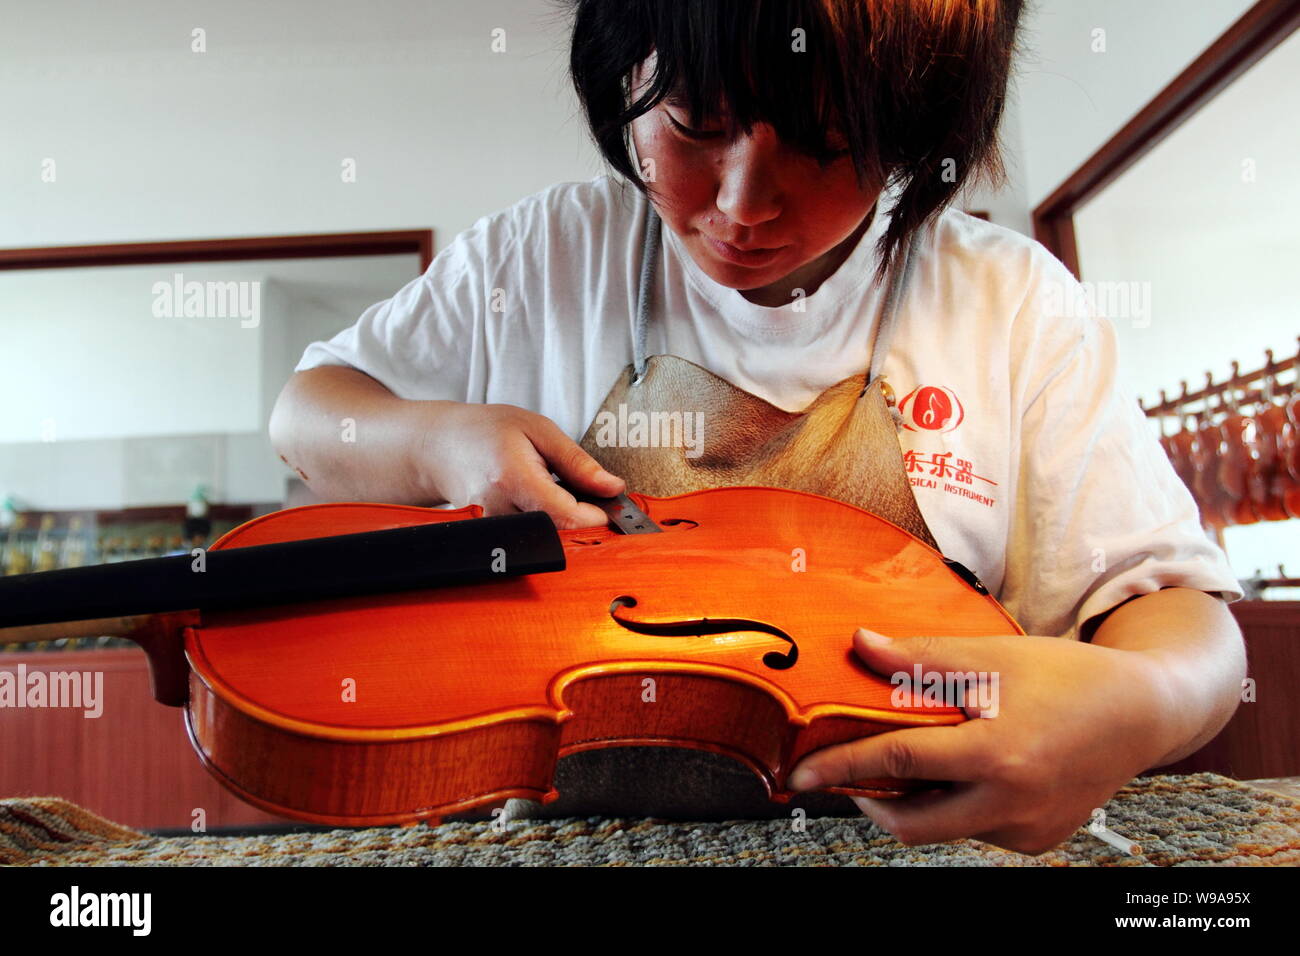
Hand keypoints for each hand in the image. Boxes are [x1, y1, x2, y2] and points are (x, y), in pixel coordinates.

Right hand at [420, 402, 624, 528]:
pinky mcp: (491, 538)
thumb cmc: (486, 431)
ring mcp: (491, 528)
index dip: (596, 515)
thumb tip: (612, 488)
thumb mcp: (539, 430)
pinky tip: (540, 503)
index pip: (567, 517)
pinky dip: (545, 524)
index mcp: (513, 478)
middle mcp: (499, 510)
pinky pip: (531, 539)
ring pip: (546, 539)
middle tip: (588, 496)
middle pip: (559, 533)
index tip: (610, 503)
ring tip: (556, 492)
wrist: (440, 446)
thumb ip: (577, 462)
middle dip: (582, 519)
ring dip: (563, 522)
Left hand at [787, 627, 1174, 854]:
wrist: (1144, 713)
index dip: (840, 766)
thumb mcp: (994, 656)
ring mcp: (1027, 830)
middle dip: (867, 802)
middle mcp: (1012, 803)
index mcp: (997, 754)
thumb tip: (861, 643)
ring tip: (912, 759)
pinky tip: (966, 769)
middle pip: (911, 824)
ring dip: (915, 800)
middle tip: (844, 776)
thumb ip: (923, 658)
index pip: (898, 762)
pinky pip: (976, 830)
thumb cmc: (1067, 677)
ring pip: (943, 828)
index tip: (799, 774)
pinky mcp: (1038, 841)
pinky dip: (956, 805)